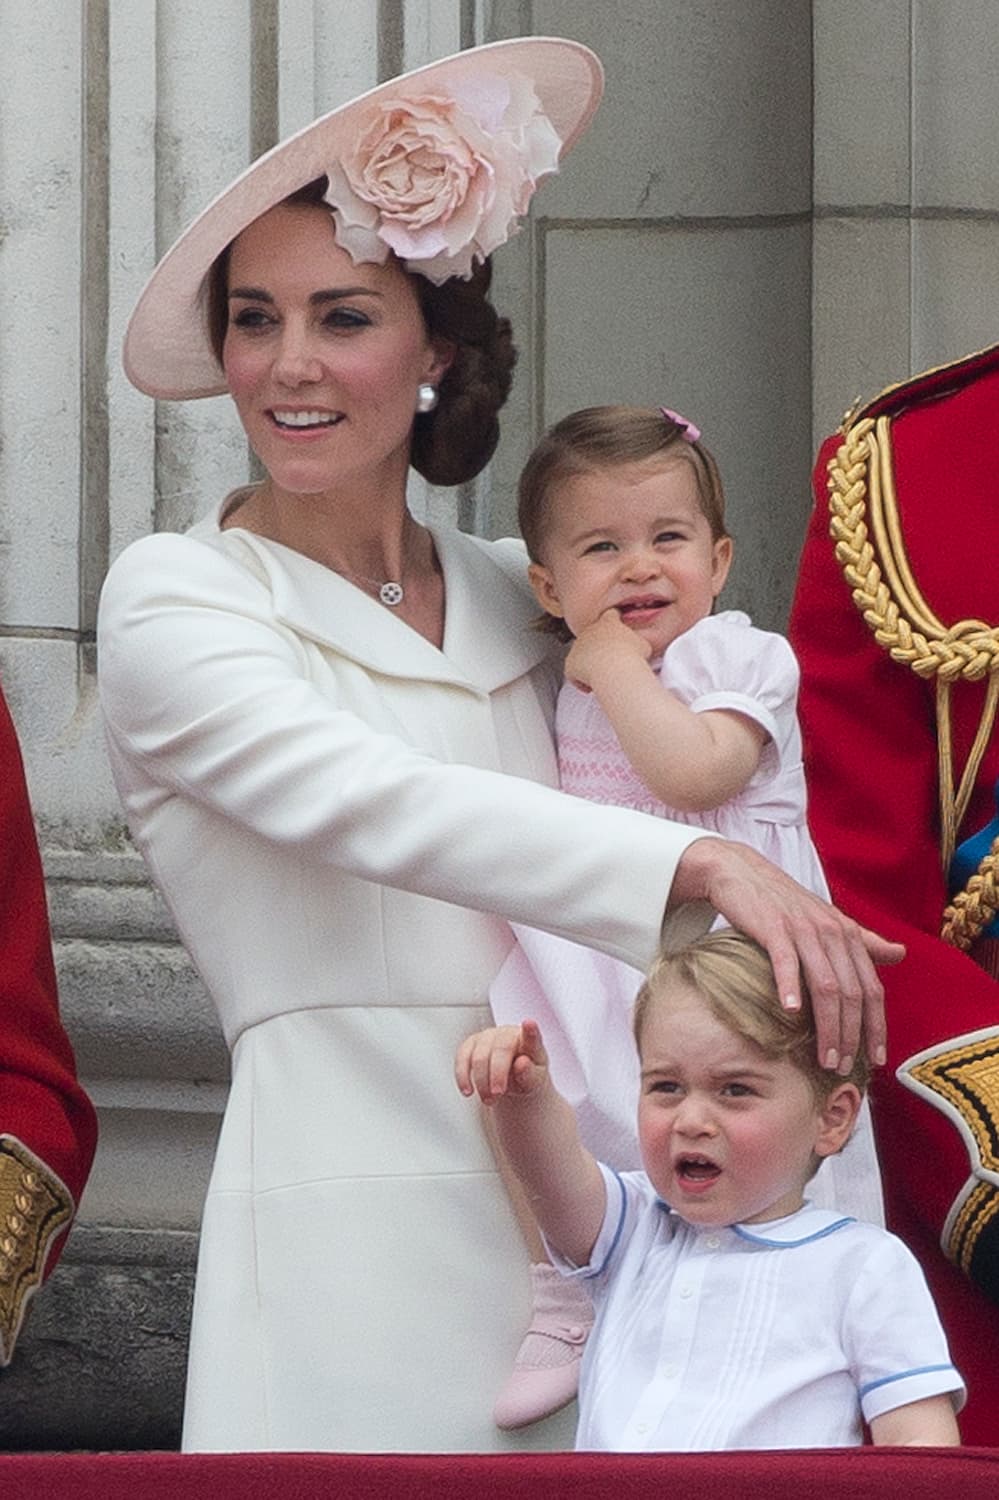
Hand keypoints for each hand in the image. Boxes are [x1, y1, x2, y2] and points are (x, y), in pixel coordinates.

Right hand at [455, 1020, 549, 1103]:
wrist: (512, 1078)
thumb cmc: (525, 1076)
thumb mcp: (533, 1082)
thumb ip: (530, 1075)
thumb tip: (522, 1064)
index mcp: (530, 1042)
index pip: (531, 1036)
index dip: (530, 1031)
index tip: (529, 1024)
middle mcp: (508, 1034)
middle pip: (500, 1049)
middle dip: (496, 1074)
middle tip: (497, 1093)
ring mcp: (488, 1036)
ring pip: (479, 1054)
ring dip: (481, 1081)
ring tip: (488, 1099)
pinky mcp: (471, 1043)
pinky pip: (462, 1057)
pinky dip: (463, 1076)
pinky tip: (468, 1090)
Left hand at [565, 610, 651, 692]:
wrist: (615, 668)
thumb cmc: (632, 656)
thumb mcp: (643, 645)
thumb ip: (637, 642)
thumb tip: (637, 648)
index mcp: (609, 622)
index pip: (610, 616)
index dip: (614, 624)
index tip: (618, 631)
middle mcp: (590, 631)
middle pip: (594, 637)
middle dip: (601, 649)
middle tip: (612, 662)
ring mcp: (578, 645)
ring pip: (583, 655)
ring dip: (591, 665)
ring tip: (603, 676)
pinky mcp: (570, 662)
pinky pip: (575, 672)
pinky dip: (582, 680)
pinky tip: (591, 687)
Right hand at [672, 838, 903, 1071]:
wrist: (740, 872)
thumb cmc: (783, 902)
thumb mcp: (828, 920)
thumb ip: (864, 940)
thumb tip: (901, 953)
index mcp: (848, 935)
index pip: (871, 989)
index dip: (876, 1027)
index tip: (875, 1059)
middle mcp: (832, 932)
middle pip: (851, 993)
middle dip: (851, 1036)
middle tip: (842, 1067)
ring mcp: (803, 929)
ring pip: (825, 985)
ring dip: (828, 1026)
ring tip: (823, 1057)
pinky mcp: (773, 926)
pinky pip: (786, 961)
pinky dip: (791, 987)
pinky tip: (791, 1012)